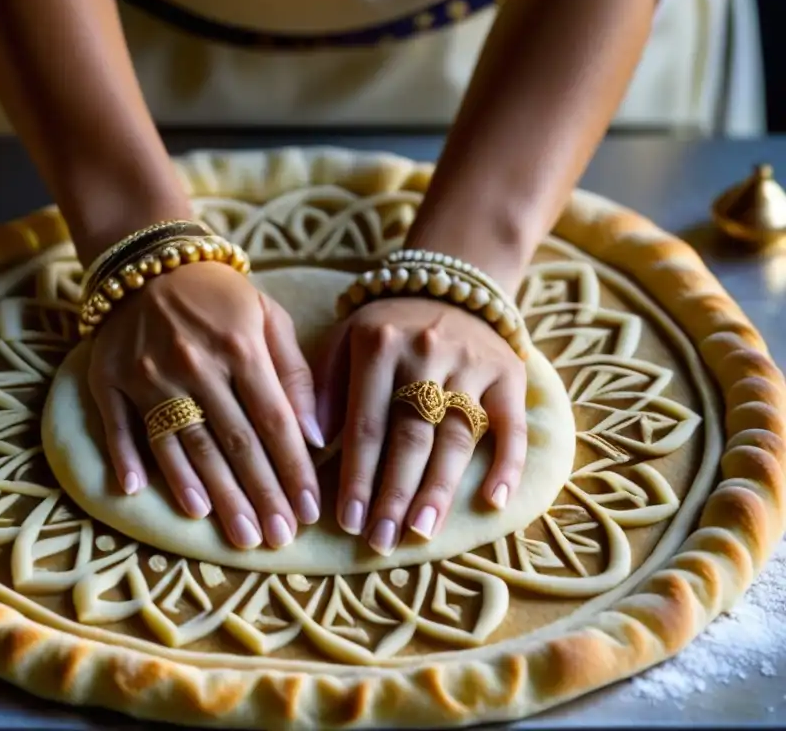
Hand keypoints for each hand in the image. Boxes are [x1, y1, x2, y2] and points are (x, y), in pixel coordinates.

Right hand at [88, 262, 324, 548]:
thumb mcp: (269, 317)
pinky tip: (139, 494)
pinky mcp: (110, 378)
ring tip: (234, 533)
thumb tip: (315, 436)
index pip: (273, 421)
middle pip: (232, 443)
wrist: (151, 260)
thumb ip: (294, 373)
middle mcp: (194, 364)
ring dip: (210, 494)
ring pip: (183, 446)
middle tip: (276, 539)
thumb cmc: (221, 297)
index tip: (309, 511)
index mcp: (240, 346)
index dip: (293, 470)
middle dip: (259, 496)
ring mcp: (148, 374)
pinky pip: (120, 426)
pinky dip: (128, 459)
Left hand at [315, 298, 526, 555]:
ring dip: (439, 489)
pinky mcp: (508, 375)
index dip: (358, 477)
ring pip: (456, 436)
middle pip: (410, 437)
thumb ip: (323, 387)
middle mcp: (426, 353)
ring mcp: (472, 365)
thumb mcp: (342, 339)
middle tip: (381, 541)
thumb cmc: (383, 328)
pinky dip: (506, 464)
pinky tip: (494, 502)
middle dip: (394, 494)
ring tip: (421, 532)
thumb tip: (314, 445)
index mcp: (379, 346)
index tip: (348, 521)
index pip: (366, 425)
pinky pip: (512, 425)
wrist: (445, 284)